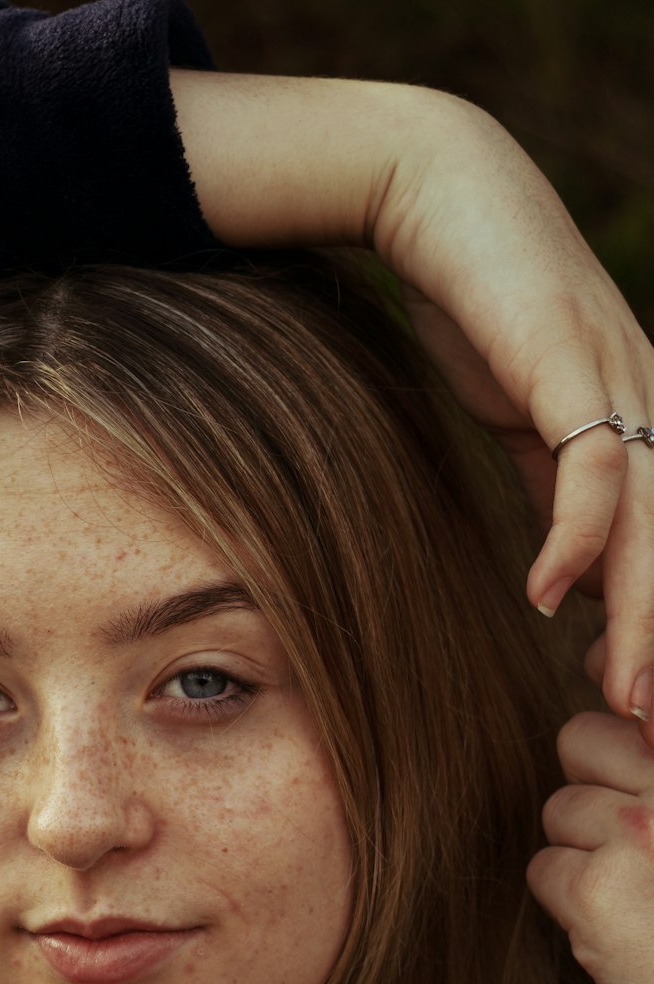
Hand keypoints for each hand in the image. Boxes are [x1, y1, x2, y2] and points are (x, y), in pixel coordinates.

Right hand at [171, 72, 653, 739]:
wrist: (439, 192)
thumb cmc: (474, 301)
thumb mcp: (519, 415)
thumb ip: (550, 485)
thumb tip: (563, 573)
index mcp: (638, 422)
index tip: (640, 702)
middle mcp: (647, 403)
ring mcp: (616, 379)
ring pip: (653, 519)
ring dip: (641, 615)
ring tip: (623, 694)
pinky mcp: (569, 362)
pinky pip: (589, 467)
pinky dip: (574, 539)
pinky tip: (543, 598)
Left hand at [527, 701, 653, 983]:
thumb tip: (634, 699)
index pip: (639, 692)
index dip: (622, 714)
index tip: (631, 744)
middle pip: (579, 739)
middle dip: (596, 784)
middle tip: (640, 839)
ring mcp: (636, 831)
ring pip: (559, 809)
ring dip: (586, 848)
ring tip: (641, 889)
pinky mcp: (595, 890)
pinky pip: (544, 867)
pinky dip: (571, 900)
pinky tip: (620, 924)